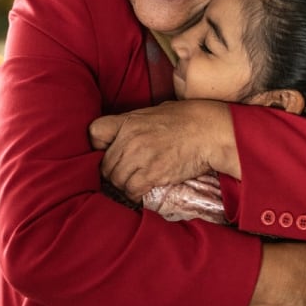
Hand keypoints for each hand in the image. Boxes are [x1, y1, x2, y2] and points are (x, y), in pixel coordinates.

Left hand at [92, 100, 236, 199]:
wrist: (211, 131)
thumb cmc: (187, 119)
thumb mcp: (155, 111)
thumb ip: (136, 123)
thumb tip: (126, 134)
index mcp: (129, 121)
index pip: (94, 132)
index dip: (97, 146)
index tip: (106, 152)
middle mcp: (130, 139)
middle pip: (105, 164)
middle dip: (113, 172)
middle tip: (124, 175)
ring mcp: (141, 157)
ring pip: (117, 180)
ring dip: (124, 185)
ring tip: (134, 184)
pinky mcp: (153, 174)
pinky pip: (132, 190)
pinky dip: (134, 194)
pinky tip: (142, 191)